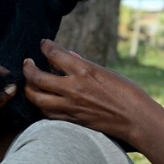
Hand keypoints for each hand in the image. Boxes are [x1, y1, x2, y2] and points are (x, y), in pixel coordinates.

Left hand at [22, 41, 150, 144]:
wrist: (136, 119)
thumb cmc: (127, 92)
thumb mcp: (106, 72)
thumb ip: (83, 66)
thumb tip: (68, 57)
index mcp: (84, 70)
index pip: (54, 54)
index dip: (45, 46)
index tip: (43, 44)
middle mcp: (73, 88)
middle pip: (37, 77)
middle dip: (27, 68)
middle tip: (27, 63)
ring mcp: (70, 106)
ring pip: (37, 98)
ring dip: (29, 88)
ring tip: (29, 83)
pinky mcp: (72, 120)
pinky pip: (47, 112)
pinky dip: (40, 104)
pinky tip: (41, 100)